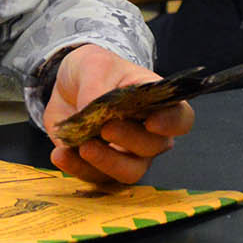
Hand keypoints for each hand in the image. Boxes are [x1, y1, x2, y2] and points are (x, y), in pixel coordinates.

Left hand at [43, 44, 193, 185]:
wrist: (67, 85)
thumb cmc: (94, 71)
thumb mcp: (94, 65)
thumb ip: (97, 86)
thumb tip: (93, 109)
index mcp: (157, 103)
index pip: (181, 118)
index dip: (171, 123)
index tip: (151, 122)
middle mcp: (148, 134)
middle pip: (152, 148)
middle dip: (129, 140)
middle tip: (105, 127)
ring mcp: (126, 154)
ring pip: (129, 171)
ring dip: (106, 162)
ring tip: (83, 147)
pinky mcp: (100, 166)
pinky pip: (95, 177)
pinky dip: (77, 168)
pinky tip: (61, 154)